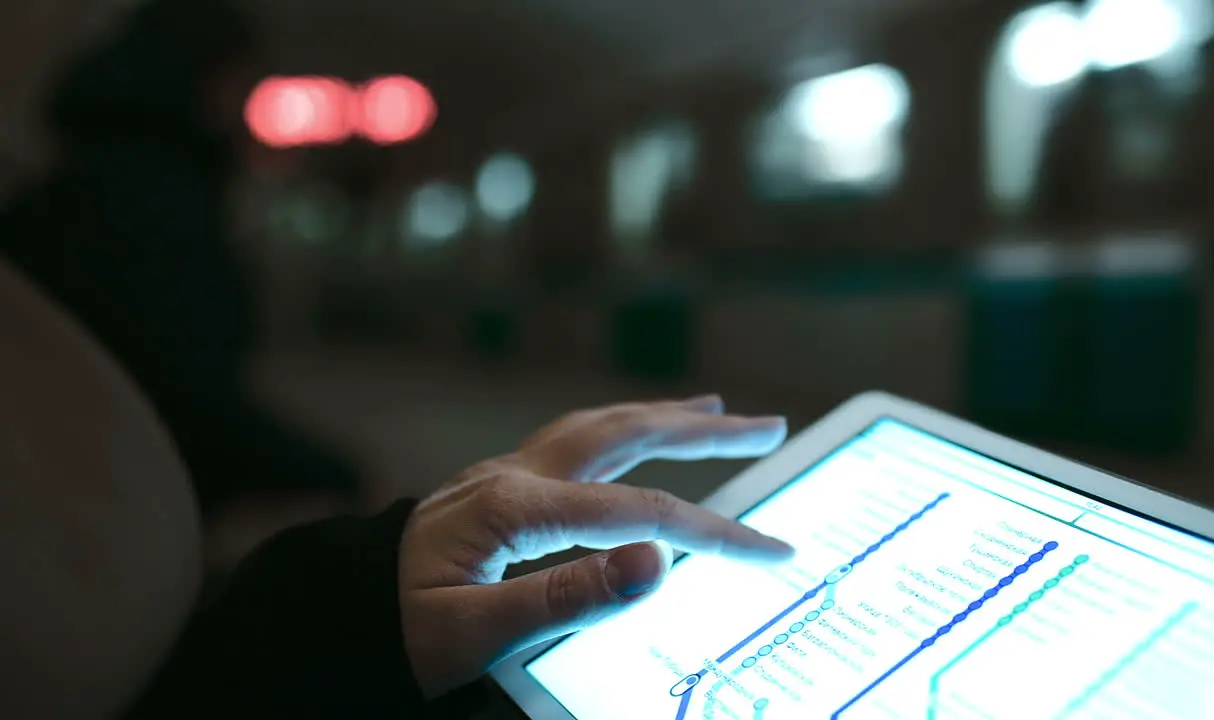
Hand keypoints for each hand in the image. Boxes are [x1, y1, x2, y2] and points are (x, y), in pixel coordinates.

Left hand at [398, 395, 794, 697]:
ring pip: (601, 427)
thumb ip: (564, 598)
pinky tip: (632, 437)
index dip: (715, 531)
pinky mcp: (498, 485)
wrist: (331, 612)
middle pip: (628, 435)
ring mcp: (505, 473)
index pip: (641, 513)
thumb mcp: (471, 633)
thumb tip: (657, 562)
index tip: (772, 550)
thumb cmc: (394, 630)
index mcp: (516, 507)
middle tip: (770, 422)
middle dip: (705, 431)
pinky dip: (621, 430)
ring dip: (664, 416)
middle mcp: (515, 474)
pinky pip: (575, 441)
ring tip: (716, 410)